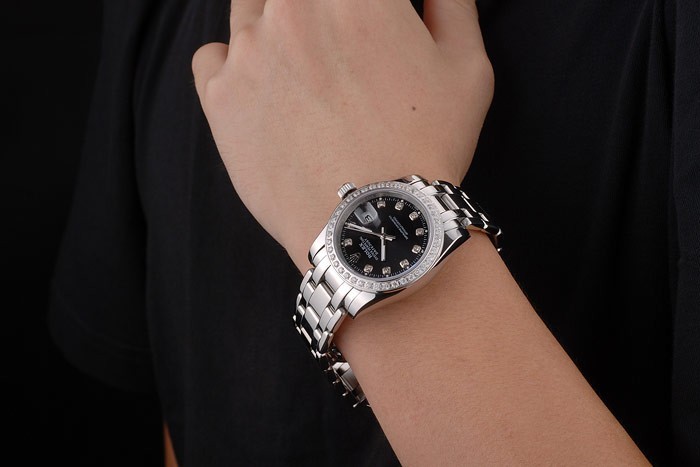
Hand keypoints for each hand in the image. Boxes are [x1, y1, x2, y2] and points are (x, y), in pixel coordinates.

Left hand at [192, 0, 493, 269]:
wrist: (372, 224)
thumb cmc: (426, 148)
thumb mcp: (467, 68)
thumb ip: (449, 4)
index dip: (367, 11)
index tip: (371, 32)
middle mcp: (295, 6)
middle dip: (322, 15)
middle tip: (341, 52)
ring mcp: (250, 50)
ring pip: (251, 6)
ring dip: (277, 24)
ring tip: (304, 67)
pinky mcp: (220, 94)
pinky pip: (211, 55)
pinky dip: (233, 63)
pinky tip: (262, 90)